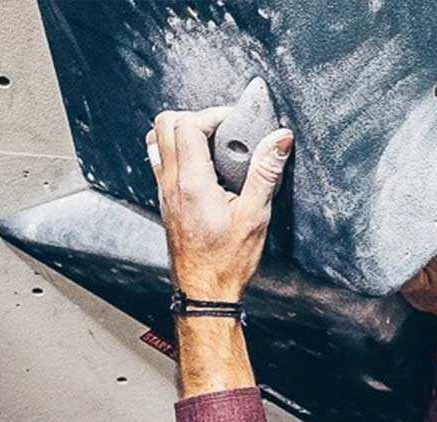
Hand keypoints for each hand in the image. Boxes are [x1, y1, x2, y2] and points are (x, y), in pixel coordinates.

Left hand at [147, 108, 292, 301]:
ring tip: (212, 143)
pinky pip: (161, 162)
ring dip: (182, 132)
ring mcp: (164, 193)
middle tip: (222, 129)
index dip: (212, 114)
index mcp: (192, 183)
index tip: (235, 123)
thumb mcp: (255, 215)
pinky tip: (204, 165)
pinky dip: (178, 151)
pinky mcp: (165, 202)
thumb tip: (280, 138)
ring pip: (156, 142)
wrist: (204, 292)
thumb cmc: (226, 261)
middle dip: (195, 116)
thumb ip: (266, 172)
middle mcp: (171, 184)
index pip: (187, 125)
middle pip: (163, 125)